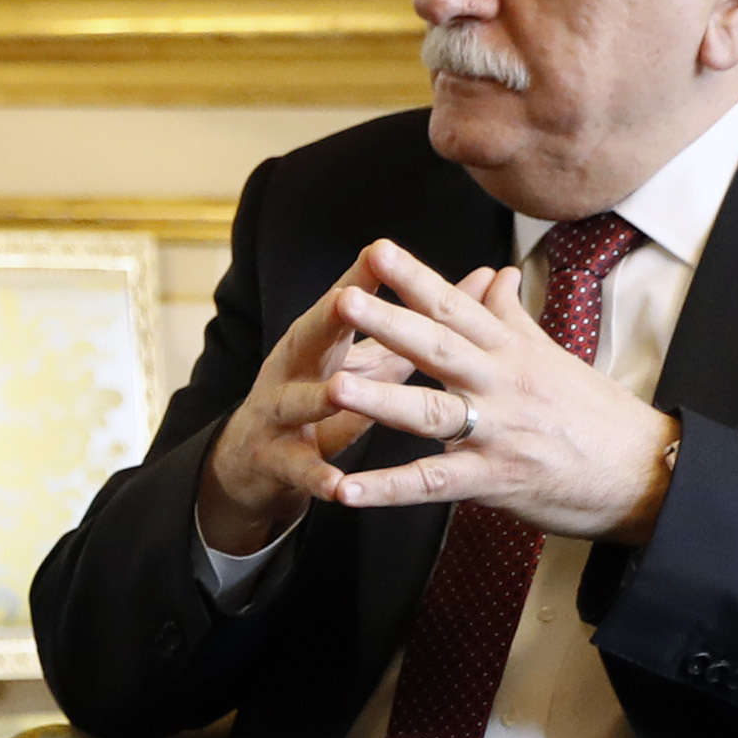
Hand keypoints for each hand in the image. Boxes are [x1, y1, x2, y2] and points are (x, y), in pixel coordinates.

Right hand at [193, 245, 417, 555]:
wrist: (254, 460)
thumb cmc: (321, 397)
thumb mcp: (371, 357)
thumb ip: (419, 322)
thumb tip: (483, 276)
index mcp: (318, 339)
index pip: (342, 303)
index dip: (360, 279)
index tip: (381, 251)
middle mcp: (293, 369)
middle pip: (313, 340)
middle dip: (329, 321)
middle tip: (348, 300)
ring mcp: (278, 415)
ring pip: (298, 403)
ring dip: (316, 398)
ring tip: (336, 391)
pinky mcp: (275, 461)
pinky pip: (300, 471)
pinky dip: (316, 477)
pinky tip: (337, 486)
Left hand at [301, 240, 678, 542]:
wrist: (645, 472)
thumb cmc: (594, 412)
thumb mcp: (553, 356)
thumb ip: (512, 316)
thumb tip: (498, 273)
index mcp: (511, 350)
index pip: (457, 306)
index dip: (415, 279)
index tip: (375, 251)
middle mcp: (502, 384)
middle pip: (438, 348)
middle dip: (389, 323)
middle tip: (343, 299)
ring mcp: (498, 433)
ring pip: (431, 413)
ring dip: (381, 401)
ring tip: (334, 386)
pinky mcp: (494, 480)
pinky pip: (433, 485)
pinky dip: (388, 489)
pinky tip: (345, 490)